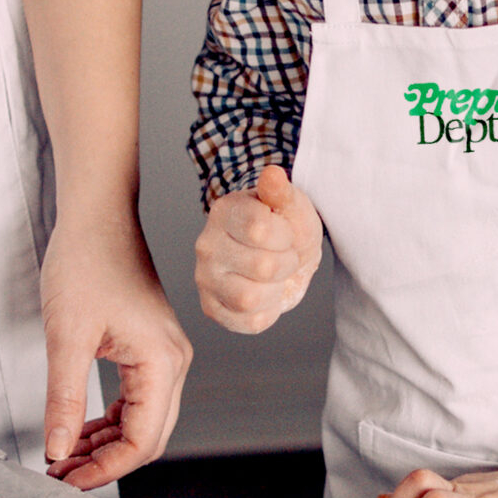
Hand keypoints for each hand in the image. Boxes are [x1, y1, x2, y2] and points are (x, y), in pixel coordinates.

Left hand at [41, 214, 191, 489]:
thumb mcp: (66, 336)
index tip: (66, 481)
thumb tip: (59, 450)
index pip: (142, 440)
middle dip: (105, 463)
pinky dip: (108, 421)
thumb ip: (64, 399)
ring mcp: (165, 357)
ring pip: (142, 422)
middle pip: (148, 438)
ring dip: (105, 445)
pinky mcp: (150, 350)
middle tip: (61, 477)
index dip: (105, 469)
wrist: (97, 217)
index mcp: (161, 362)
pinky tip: (78, 429)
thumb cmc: (85, 261)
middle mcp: (173, 363)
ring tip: (63, 457)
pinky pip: (136, 401)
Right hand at [196, 164, 319, 333]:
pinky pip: (250, 322)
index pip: (260, 230)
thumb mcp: (292, 205)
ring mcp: (205, 279)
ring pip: (251, 299)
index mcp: (223, 212)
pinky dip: (269, 311)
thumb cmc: (286, 226)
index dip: (285, 236)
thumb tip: (272, 174)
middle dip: (286, 263)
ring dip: (276, 289)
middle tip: (282, 255)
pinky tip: (266, 293)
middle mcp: (206, 245)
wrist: (284, 254)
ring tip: (274, 276)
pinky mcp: (212, 308)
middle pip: (262, 268)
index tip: (284, 232)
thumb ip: (281, 192)